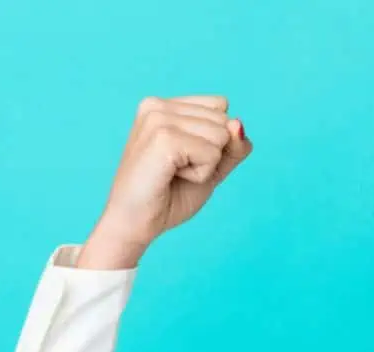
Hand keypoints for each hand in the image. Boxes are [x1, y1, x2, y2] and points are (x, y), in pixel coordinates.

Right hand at [79, 94, 252, 268]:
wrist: (134, 224)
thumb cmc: (168, 196)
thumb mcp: (212, 167)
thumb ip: (233, 146)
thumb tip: (238, 124)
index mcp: (164, 105)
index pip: (221, 106)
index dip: (215, 141)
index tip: (184, 159)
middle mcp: (157, 105)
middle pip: (224, 121)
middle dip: (211, 154)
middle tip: (177, 171)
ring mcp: (158, 119)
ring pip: (221, 136)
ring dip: (206, 165)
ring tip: (173, 174)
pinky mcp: (163, 138)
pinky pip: (212, 153)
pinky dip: (201, 174)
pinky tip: (173, 177)